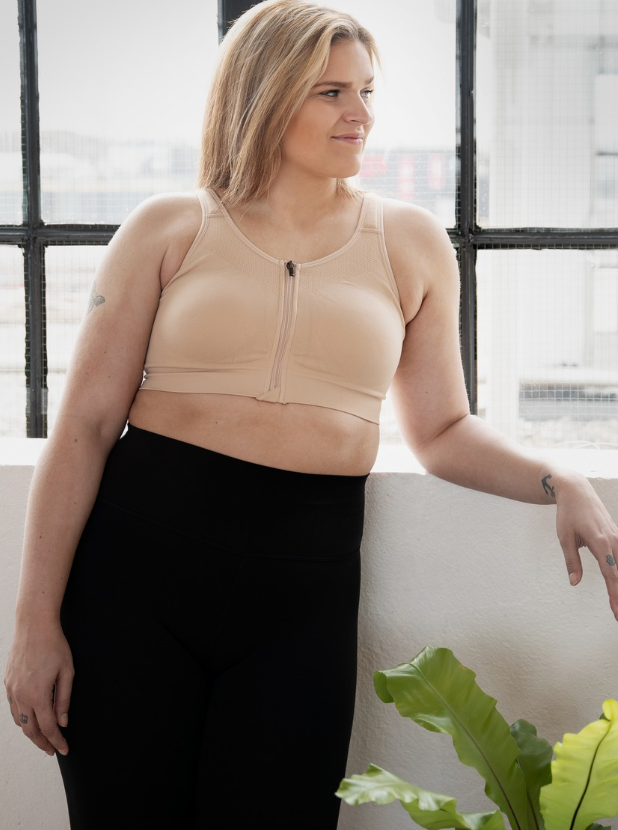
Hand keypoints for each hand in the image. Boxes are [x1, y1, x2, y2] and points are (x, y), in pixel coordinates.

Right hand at [4, 621, 73, 755]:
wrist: (34, 625)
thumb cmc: (54, 645)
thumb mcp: (67, 671)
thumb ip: (64, 699)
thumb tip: (63, 721)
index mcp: (38, 695)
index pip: (47, 727)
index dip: (56, 741)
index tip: (64, 749)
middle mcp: (21, 696)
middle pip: (30, 730)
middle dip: (42, 743)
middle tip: (53, 750)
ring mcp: (11, 690)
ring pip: (19, 721)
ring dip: (31, 732)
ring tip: (43, 738)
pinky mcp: (7, 683)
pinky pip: (12, 708)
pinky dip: (21, 718)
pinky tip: (29, 719)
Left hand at [554, 471, 617, 620]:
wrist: (576, 491)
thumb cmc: (568, 514)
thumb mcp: (564, 537)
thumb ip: (571, 561)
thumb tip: (574, 582)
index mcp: (600, 542)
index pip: (610, 575)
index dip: (615, 595)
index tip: (616, 611)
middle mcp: (614, 541)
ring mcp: (617, 538)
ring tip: (617, 604)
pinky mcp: (617, 537)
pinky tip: (617, 583)